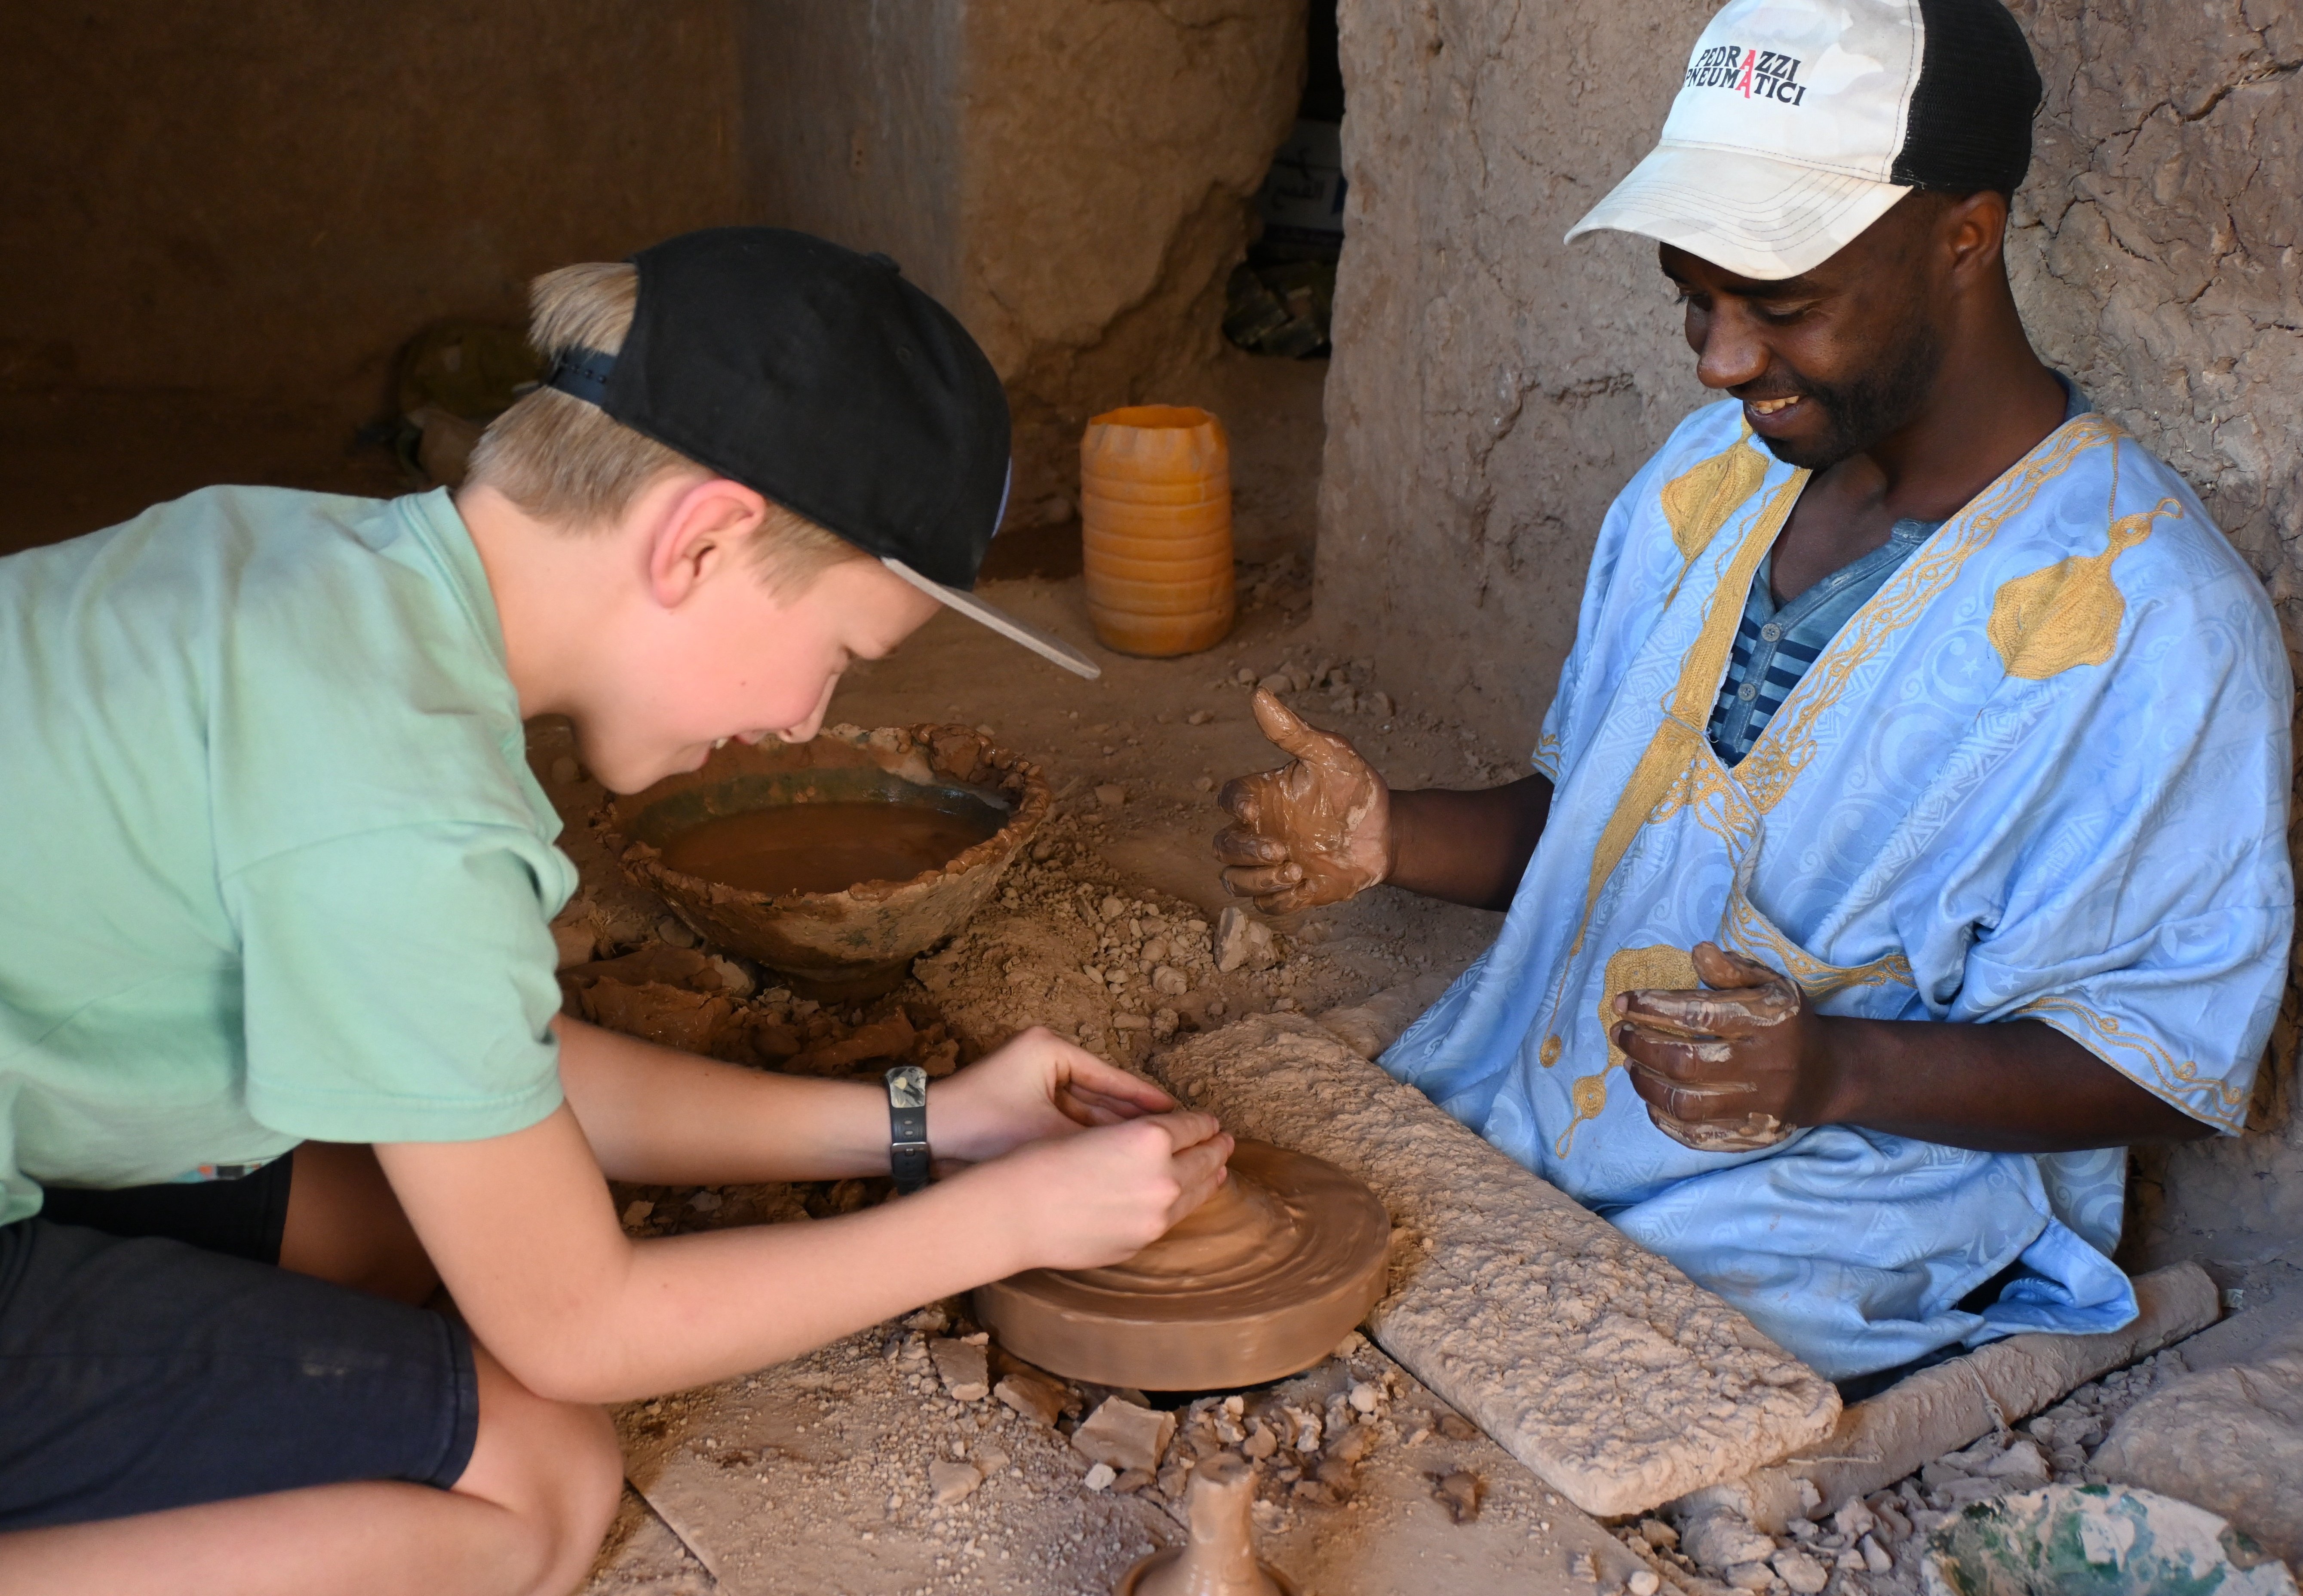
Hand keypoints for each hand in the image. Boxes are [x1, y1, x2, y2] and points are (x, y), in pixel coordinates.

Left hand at [929, 1026, 1176, 1164]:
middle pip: (1103, 1093)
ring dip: (1114, 1130)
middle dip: (1135, 1118)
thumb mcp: (1046, 1133)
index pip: (1113, 1078)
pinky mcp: (1025, 1101)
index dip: (1148, 1102)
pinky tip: (1116, 1156)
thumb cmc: (981, 1127)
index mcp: (1052, 1049)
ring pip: (1087, 1108)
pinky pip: (1068, 1119)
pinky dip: (1088, 1136)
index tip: (1181, 1117)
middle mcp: (1046, 1056)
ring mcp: (1035, 1079)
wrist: (924, 1136)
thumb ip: (1095, 1138)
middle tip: (1176, 1137)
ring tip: (1153, 1151)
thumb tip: (1143, 1149)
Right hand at [957, 1112, 1234, 1272]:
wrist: (1014, 1212)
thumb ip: (1138, 1135)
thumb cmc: (1041, 1160)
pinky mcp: (1141, 1242)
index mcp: (1150, 1137)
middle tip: (1225, 1141)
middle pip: (1205, 1160)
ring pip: (1195, 1193)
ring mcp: (1155, 1216)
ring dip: (1209, 1178)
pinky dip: (1182, 1205)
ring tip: (1218, 1170)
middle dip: (1217, 1148)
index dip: (1203, 1122)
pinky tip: (1182, 1199)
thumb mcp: (1096, 1130)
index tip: (1210, 1122)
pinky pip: (1170, 1219)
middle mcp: (1163, 1178)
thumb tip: (1168, 1136)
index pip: (1192, 1126)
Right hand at [1213, 689, 1392, 911]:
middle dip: (1244, 852)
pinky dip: (1276, 900)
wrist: (1388, 832)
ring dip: (1257, 880)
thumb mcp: (1330, 754)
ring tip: (1294, 871)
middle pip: (1223, 846)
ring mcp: (1272, 863)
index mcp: (1264, 796)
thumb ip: (1294, 731)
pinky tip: (1303, 886)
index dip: (1233, 807)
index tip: (1254, 813)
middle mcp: (1261, 831)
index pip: (1229, 799)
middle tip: (1281, 849)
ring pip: (1236, 880)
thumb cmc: (1355, 788)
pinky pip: (1266, 906)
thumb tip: (1260, 694)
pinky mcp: (1290, 891)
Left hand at [1614, 942, 1816, 1150]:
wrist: (1828, 1076)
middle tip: (1620, 1034)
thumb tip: (1697, 952)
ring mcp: (1756, 1106)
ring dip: (1646, 1084)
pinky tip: (1652, 1098)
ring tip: (1630, 1064)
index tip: (1621, 1002)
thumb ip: (1733, 970)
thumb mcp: (1771, 985)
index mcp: (1766, 1022)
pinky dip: (1665, 1119)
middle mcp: (1762, 1067)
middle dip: (1641, 1046)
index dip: (1652, 1008)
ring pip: (1686, 1104)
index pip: (1698, 1014)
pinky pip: (1697, 1136)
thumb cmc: (1788, 1023)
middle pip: (1685, 1063)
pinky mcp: (1751, 1135)